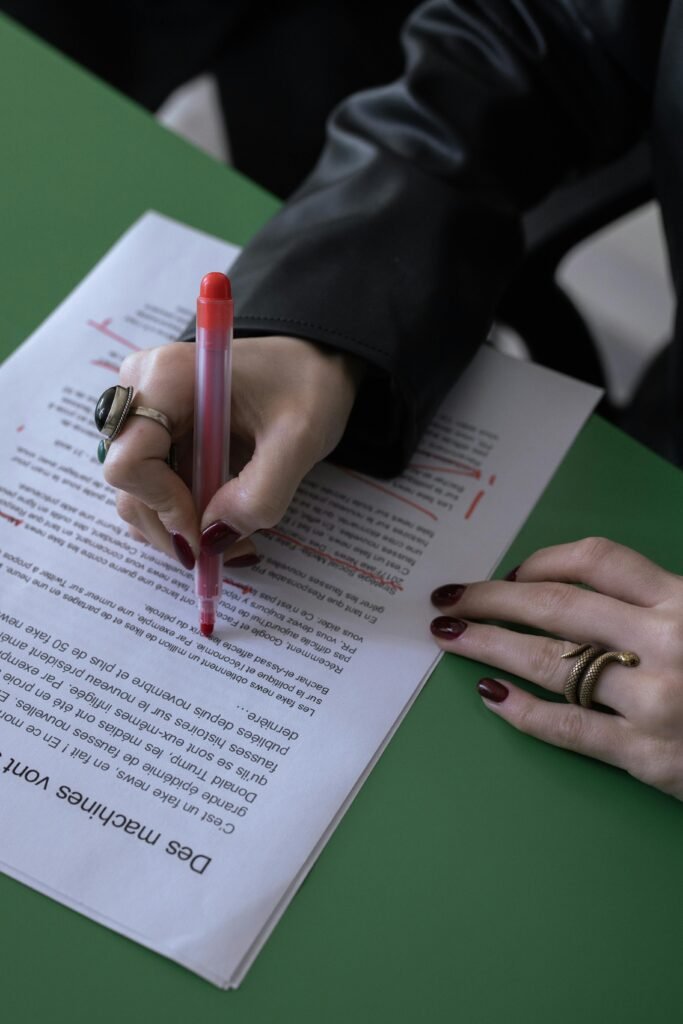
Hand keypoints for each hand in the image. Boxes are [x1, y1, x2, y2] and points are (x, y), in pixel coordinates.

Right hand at [102, 335, 362, 566]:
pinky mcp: (157, 430)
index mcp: (168, 378)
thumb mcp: (300, 439)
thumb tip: (211, 540)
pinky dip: (183, 513)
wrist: (315, 362)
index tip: (204, 529)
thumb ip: (261, 493)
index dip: (162, 505)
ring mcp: (146, 411)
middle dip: (174, 528)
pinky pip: (153, 485)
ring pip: (138, 492)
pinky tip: (222, 521)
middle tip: (227, 553)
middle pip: (129, 484)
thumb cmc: (308, 385)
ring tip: (234, 540)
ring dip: (179, 527)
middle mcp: (143, 390)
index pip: (130, 461)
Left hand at [429, 538, 682, 799]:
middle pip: (558, 607)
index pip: (599, 561)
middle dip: (494, 598)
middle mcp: (668, 643)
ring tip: (453, 636)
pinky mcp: (651, 758)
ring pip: (552, 663)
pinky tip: (491, 696)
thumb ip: (659, 600)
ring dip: (491, 646)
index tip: (513, 570)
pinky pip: (570, 729)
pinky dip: (524, 712)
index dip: (545, 561)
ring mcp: (656, 702)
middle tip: (452, 596)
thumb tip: (578, 584)